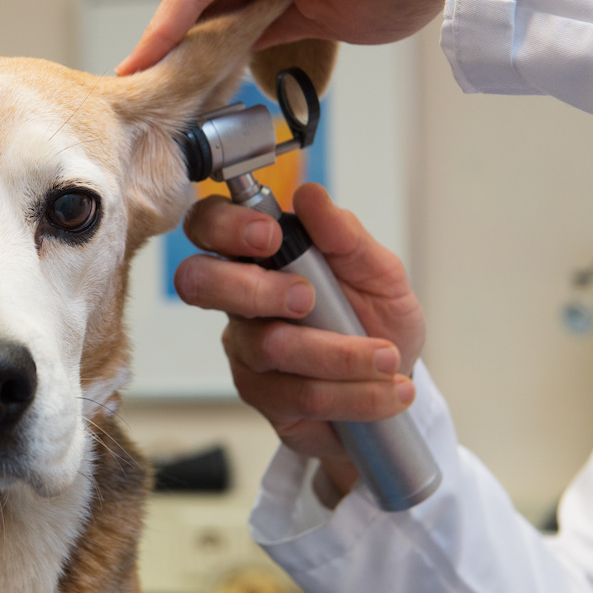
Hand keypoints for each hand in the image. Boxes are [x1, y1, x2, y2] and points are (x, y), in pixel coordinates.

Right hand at [173, 184, 425, 495]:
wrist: (395, 384)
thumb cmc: (378, 320)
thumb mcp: (380, 272)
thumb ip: (346, 236)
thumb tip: (310, 195)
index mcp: (261, 256)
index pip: (209, 226)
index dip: (224, 227)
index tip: (271, 236)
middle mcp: (241, 300)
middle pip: (197, 282)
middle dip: (252, 287)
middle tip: (306, 298)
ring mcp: (246, 350)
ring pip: (268, 346)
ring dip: (339, 353)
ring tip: (387, 358)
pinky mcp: (263, 397)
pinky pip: (298, 393)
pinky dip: (353, 393)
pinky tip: (386, 392)